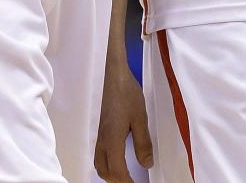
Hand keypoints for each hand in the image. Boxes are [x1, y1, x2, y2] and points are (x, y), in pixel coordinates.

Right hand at [94, 63, 152, 182]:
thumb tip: (147, 163)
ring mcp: (99, 134)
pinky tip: (117, 157)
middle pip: (104, 170)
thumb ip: (143, 142)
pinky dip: (107, 162)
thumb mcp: (140, 117)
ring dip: (110, 172)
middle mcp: (102, 140)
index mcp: (112, 140)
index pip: (117, 171)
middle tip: (131, 181)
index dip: (126, 182)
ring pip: (99, 163)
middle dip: (117, 180)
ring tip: (124, 174)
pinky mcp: (99, 128)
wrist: (112, 74)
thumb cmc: (127, 93)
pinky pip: (99, 153)